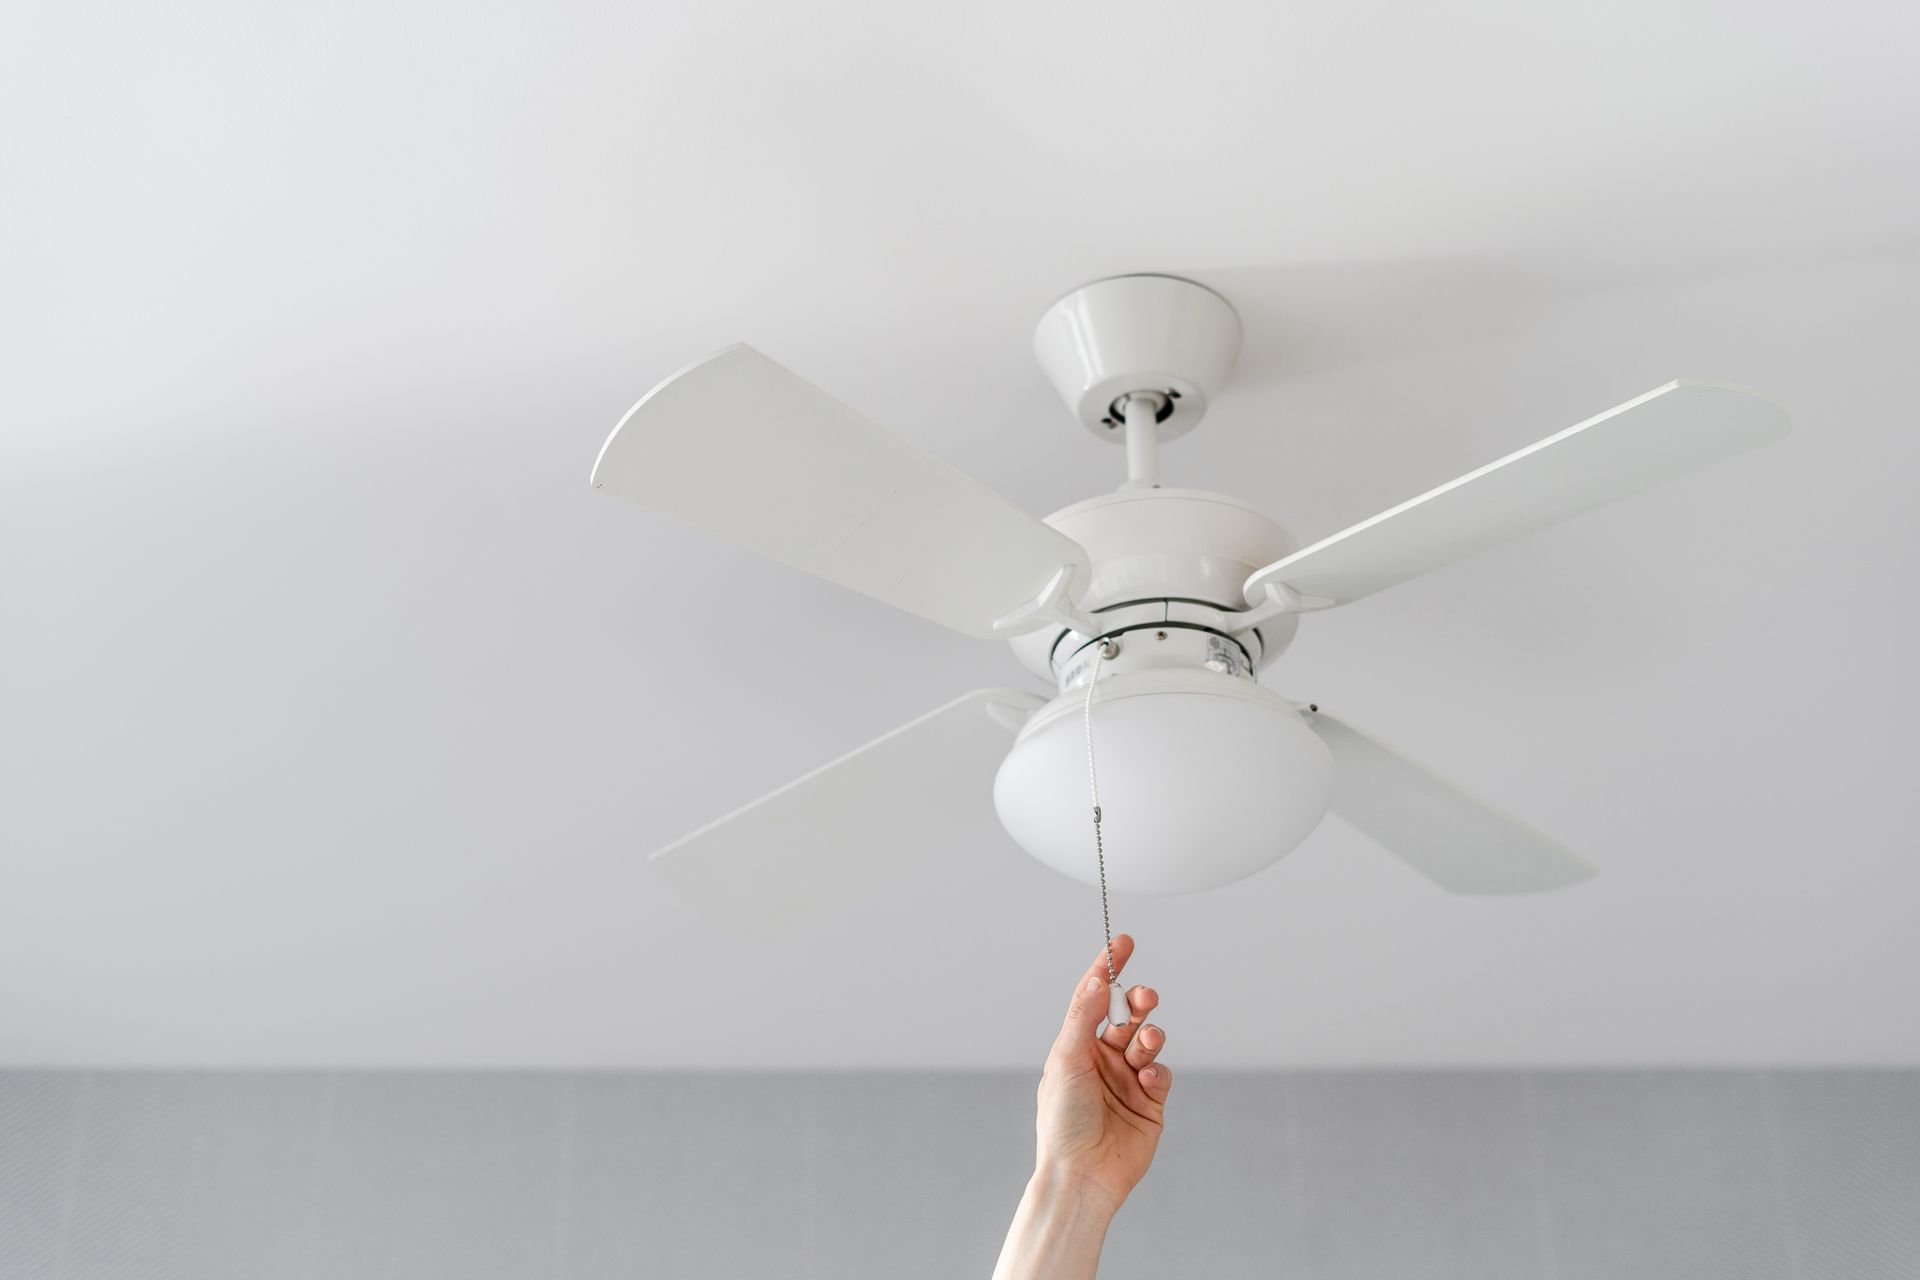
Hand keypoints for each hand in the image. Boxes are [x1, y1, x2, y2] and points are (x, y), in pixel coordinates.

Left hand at [1033, 933, 1171, 1213]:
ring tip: (1144, 1045)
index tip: (1123, 941)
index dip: (1109, 967)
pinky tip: (1148, 1078)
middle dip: (1139, 1001)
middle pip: (1128, 1015)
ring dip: (1150, 1036)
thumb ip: (1085, 1017)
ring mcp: (1128, 1080)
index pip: (1095, 997)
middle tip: (1145, 996)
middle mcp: (1103, 1059)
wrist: (1082, 1175)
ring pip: (1148, 1041)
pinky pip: (1162, 1073)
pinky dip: (1158, 1069)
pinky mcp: (1150, 1102)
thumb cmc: (1063, 1122)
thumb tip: (1100, 978)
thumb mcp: (1066, 1060)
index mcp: (1077, 1046)